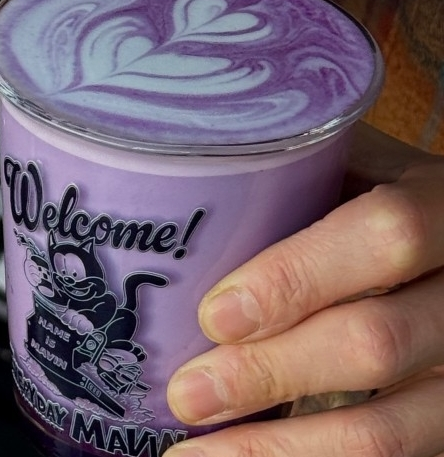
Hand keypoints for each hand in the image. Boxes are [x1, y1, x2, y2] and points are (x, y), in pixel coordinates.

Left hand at [166, 122, 443, 456]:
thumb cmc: (392, 199)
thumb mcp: (366, 168)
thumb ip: (300, 179)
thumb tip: (180, 189)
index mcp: (443, 207)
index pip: (384, 236)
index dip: (297, 278)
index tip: (215, 315)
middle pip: (378, 343)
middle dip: (268, 374)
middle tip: (186, 393)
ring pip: (391, 429)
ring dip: (282, 448)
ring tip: (195, 456)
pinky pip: (393, 456)